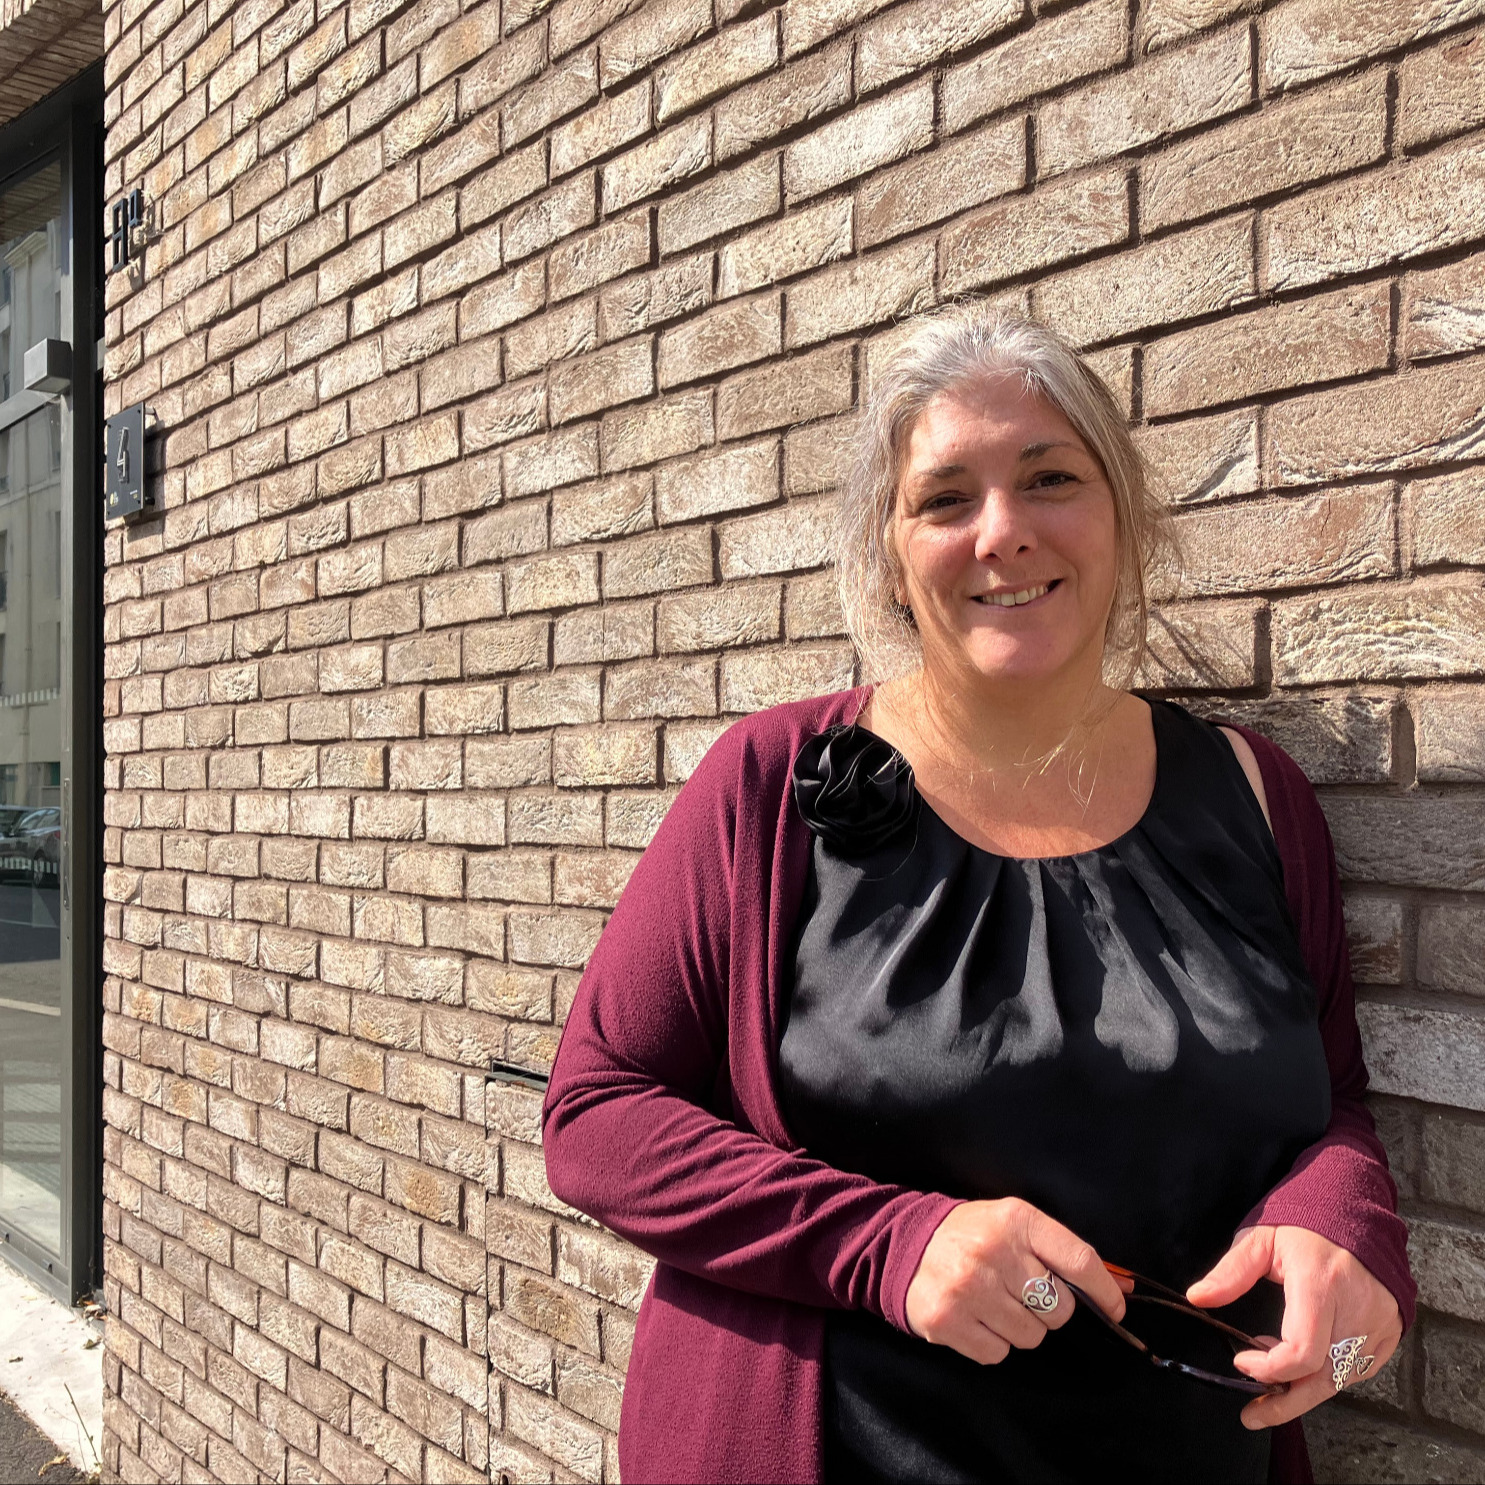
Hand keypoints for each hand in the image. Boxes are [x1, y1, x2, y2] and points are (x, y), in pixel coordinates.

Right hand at [905, 1198, 1127, 1364]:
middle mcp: (992, 1251)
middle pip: (1059, 1309)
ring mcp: (968, 1287)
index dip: (1105, 1291)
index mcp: (1016, 1220)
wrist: (904, 1243)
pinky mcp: (946, 1320)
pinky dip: (993, 1343)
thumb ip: (1063, 1253)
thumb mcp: (1015, 1226)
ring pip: (1031, 1336)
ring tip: (994, 1303)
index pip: (1079, 1261)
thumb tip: (1121, 1289)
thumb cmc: (972, 1235)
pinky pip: (998, 1353)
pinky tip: (976, 1318)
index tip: (1115, 1309)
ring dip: (1019, 1327)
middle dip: (1048, 1308)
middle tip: (1021, 1293)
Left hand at [1187, 1225, 1401, 1428]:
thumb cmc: (1305, 1225)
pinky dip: (1327, 1375)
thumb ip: (1231, 1272)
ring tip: (1270, 1378)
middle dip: (1285, 1403)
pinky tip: (1302, 1363)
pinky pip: (1357, 1370)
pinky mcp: (1390, 1332)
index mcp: (1322, 1283)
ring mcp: (1379, 1324)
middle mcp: (1357, 1309)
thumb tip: (1197, 1298)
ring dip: (1302, 1387)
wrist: (1357, 1213)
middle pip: (1323, 1379)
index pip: (1302, 1351)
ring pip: (1340, 1379)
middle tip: (1252, 1413)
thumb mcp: (1261, 1239)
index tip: (1240, 1360)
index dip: (1268, 1368)